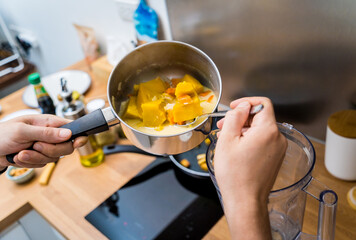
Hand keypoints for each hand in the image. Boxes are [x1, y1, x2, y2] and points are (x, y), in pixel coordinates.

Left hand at [0, 114, 86, 168]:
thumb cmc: (1, 134)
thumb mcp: (23, 131)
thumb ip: (47, 133)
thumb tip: (68, 133)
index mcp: (49, 122)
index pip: (72, 128)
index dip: (78, 136)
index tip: (77, 143)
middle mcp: (50, 134)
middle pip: (66, 147)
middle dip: (50, 150)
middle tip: (35, 146)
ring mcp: (45, 146)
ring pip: (54, 158)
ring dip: (35, 158)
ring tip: (21, 152)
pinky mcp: (39, 157)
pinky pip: (43, 164)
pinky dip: (30, 163)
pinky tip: (19, 157)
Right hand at [214, 97, 286, 238]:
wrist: (245, 201)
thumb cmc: (235, 175)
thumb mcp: (227, 140)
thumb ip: (235, 117)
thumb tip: (241, 106)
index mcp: (268, 131)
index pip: (262, 104)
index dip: (246, 102)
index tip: (234, 107)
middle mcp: (278, 139)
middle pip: (260, 117)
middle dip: (240, 118)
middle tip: (223, 125)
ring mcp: (278, 150)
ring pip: (260, 130)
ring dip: (243, 129)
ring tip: (226, 138)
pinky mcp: (275, 158)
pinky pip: (262, 141)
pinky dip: (249, 140)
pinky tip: (235, 148)